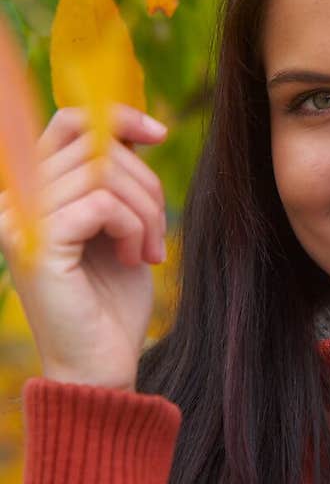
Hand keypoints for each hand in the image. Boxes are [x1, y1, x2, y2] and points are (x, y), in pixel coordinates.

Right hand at [0, 104, 168, 389]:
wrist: (100, 365)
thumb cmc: (111, 301)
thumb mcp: (118, 225)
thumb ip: (113, 179)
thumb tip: (132, 129)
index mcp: (31, 193)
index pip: (67, 123)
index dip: (116, 118)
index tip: (159, 133)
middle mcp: (15, 202)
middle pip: (95, 146)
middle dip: (145, 183)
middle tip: (155, 233)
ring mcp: (21, 223)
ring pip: (103, 172)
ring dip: (144, 209)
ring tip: (147, 250)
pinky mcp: (38, 246)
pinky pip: (102, 202)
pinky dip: (132, 226)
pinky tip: (132, 258)